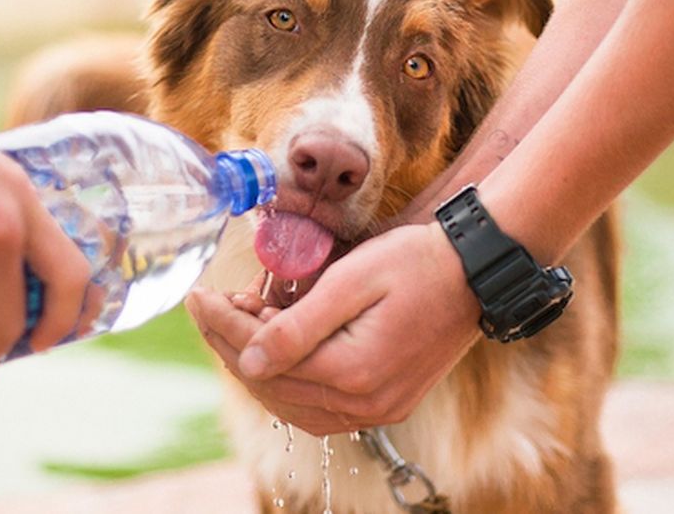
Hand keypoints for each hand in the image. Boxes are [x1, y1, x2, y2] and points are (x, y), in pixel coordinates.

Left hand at [187, 222, 480, 435]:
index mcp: (353, 372)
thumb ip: (297, 326)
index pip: (264, 358)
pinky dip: (289, 382)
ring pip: (292, 404)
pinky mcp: (387, 404)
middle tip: (213, 304)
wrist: (476, 272)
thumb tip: (247, 360)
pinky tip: (276, 351)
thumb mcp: (352, 280)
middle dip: (232, 344)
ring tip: (241, 322)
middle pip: (273, 386)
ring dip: (258, 366)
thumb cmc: (416, 263)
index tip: (198, 296)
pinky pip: (320, 408)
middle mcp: (365, 404)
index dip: (223, 326)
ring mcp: (378, 410)